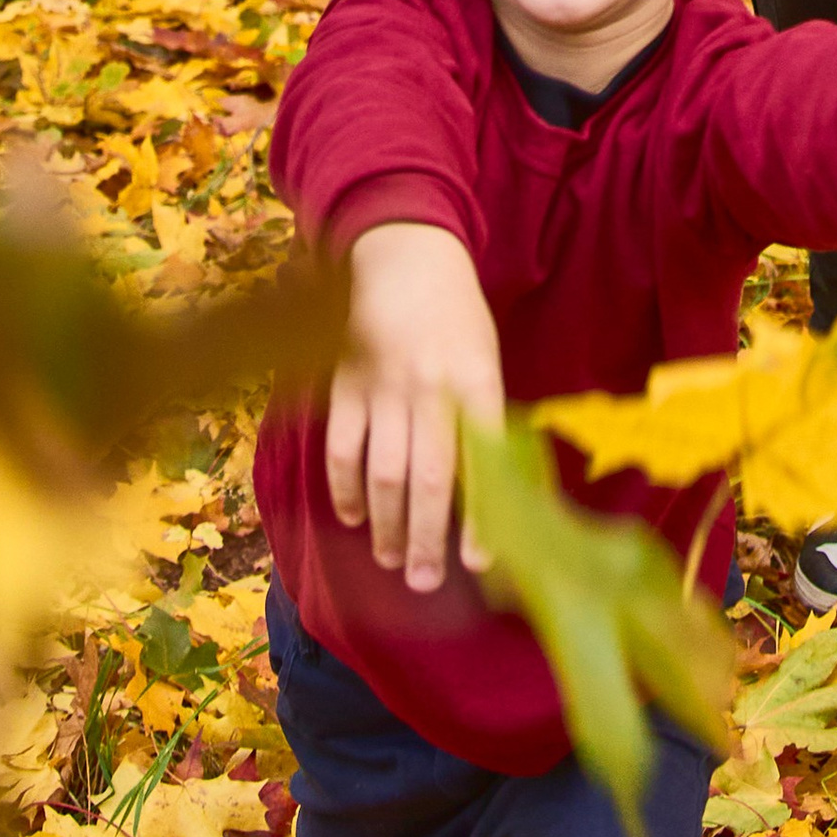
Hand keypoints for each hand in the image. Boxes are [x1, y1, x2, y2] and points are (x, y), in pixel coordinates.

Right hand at [326, 222, 507, 589]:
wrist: (405, 256)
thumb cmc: (458, 319)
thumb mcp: (486, 359)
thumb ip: (484, 420)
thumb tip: (494, 496)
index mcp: (477, 381)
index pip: (481, 464)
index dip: (478, 517)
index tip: (479, 563)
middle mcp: (430, 388)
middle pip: (427, 478)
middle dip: (426, 537)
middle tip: (426, 581)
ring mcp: (383, 386)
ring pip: (382, 472)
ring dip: (386, 524)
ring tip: (393, 560)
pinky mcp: (345, 383)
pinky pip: (341, 447)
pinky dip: (345, 488)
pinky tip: (353, 517)